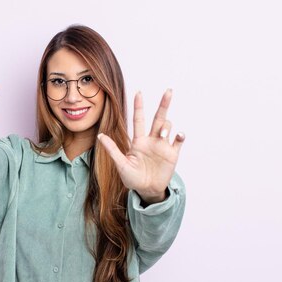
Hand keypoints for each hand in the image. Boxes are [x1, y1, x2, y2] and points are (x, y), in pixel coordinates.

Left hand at [97, 89, 184, 203]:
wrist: (147, 191)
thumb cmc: (132, 179)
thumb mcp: (121, 164)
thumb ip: (113, 150)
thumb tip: (100, 136)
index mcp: (139, 141)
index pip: (139, 119)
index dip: (139, 106)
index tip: (139, 92)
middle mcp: (152, 140)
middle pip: (158, 118)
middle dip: (163, 104)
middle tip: (169, 91)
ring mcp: (163, 146)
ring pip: (167, 127)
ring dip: (166, 127)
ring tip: (163, 135)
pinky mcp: (172, 154)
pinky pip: (178, 141)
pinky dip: (180, 136)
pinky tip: (179, 135)